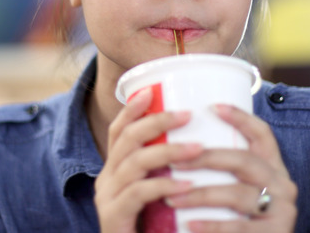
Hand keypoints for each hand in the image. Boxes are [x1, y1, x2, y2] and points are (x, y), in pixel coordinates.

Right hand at [94, 87, 203, 232]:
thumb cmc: (154, 229)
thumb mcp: (159, 193)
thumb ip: (168, 171)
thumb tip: (202, 142)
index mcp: (115, 169)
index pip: (119, 131)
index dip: (133, 109)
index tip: (152, 91)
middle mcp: (106, 179)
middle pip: (126, 139)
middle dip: (157, 122)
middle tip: (188, 115)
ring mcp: (107, 198)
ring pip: (133, 162)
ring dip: (167, 151)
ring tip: (198, 148)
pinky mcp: (114, 218)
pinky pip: (137, 194)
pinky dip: (162, 185)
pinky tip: (186, 185)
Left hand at [164, 104, 297, 232]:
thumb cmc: (242, 220)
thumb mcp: (240, 191)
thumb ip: (225, 173)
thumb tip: (181, 148)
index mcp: (274, 168)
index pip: (262, 134)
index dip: (241, 118)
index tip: (212, 107)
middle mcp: (283, 185)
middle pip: (244, 160)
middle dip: (206, 158)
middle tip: (173, 160)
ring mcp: (282, 210)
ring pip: (237, 194)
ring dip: (200, 194)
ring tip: (170, 197)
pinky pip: (239, 227)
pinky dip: (211, 226)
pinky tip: (189, 224)